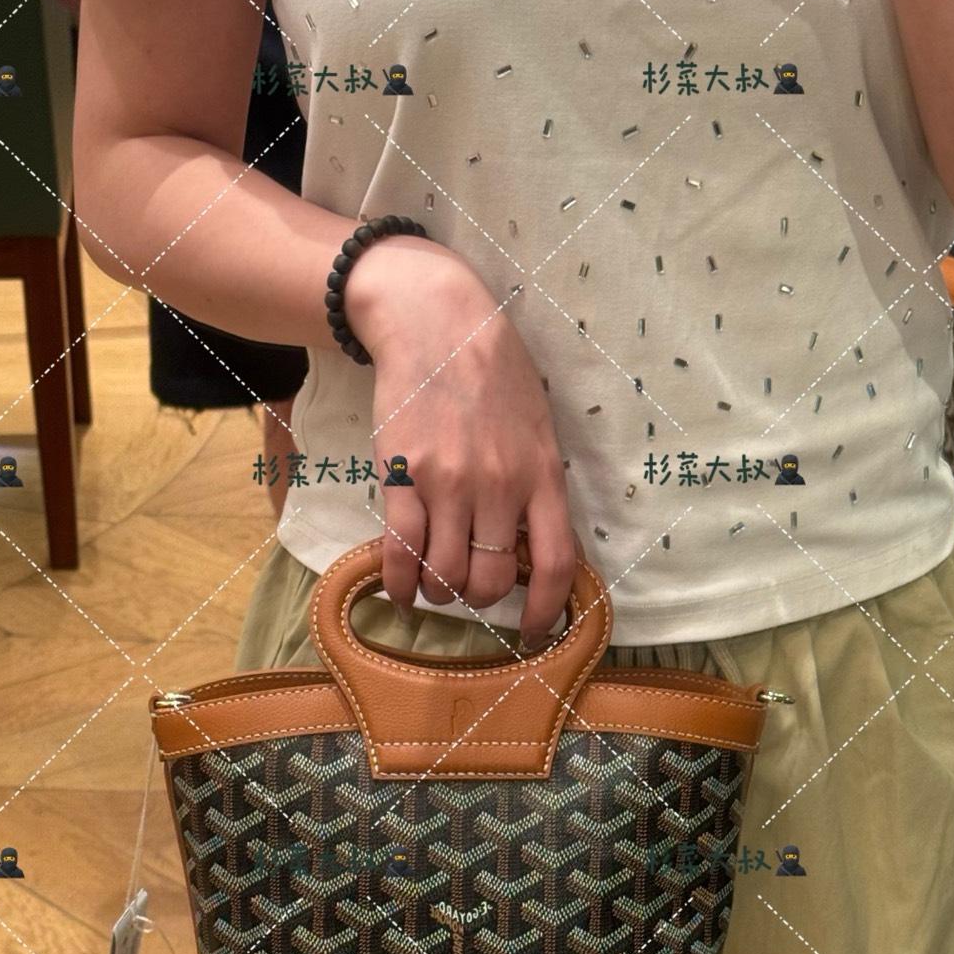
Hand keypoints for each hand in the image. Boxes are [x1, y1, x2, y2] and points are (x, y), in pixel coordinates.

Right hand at [343, 237, 577, 651]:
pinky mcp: (404, 478)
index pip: (555, 564)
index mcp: (543, 475)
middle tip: (466, 588)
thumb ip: (539, 483)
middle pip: (492, 582)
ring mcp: (450, 485)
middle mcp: (500, 486)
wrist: (435, 321)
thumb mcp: (538, 425)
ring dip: (438, 592)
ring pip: (445, 576)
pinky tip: (399, 588)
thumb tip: (536, 544)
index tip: (533, 631)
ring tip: (432, 582)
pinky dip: (399, 584)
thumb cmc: (493, 371)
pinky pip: (400, 554)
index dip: (547, 611)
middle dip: (478, 599)